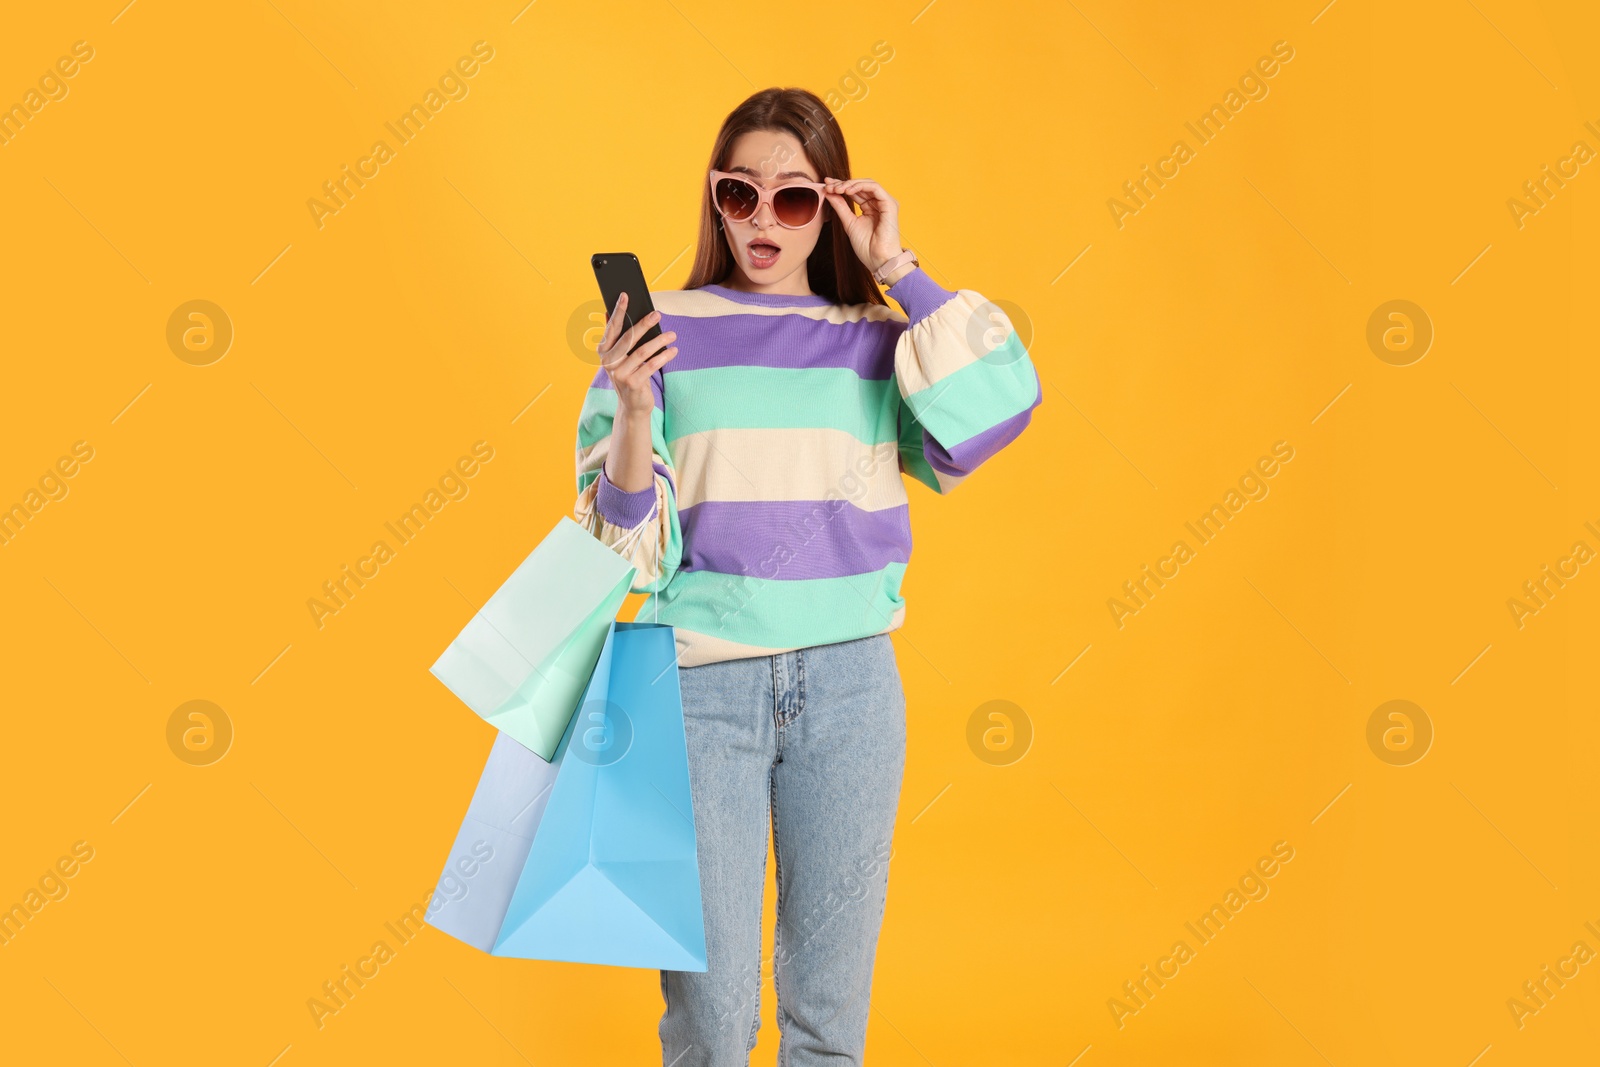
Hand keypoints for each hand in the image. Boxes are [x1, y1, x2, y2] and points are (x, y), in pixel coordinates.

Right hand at [597, 291, 676, 418]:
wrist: (632, 405)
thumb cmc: (629, 374)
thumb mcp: (620, 356)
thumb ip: (615, 336)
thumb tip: (607, 312)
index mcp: (603, 351)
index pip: (611, 327)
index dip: (618, 311)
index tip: (626, 295)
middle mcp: (608, 362)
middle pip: (628, 338)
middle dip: (644, 324)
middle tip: (658, 314)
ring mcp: (619, 374)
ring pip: (642, 351)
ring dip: (659, 341)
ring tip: (672, 334)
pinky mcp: (632, 384)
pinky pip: (651, 366)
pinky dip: (664, 356)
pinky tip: (673, 350)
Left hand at [822, 177, 906, 277]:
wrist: (878, 260)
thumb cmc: (867, 247)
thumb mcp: (849, 223)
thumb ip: (840, 207)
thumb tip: (829, 192)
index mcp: (870, 208)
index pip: (855, 191)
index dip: (840, 186)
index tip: (826, 186)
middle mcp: (878, 203)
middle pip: (860, 186)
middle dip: (843, 183)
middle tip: (829, 186)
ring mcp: (885, 203)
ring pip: (867, 184)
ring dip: (850, 184)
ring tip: (837, 188)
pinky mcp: (890, 204)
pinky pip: (874, 188)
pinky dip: (860, 186)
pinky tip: (847, 190)